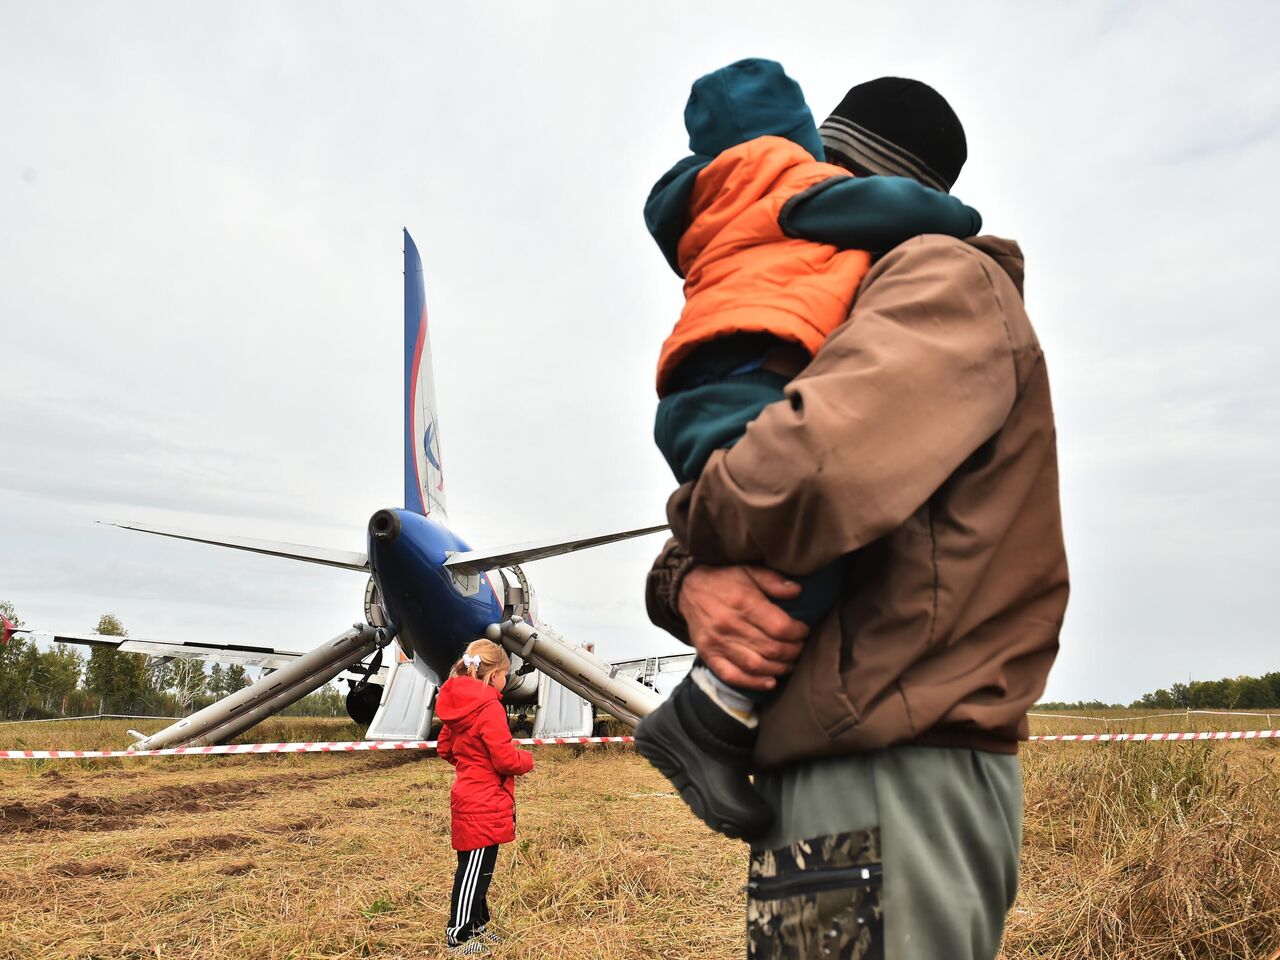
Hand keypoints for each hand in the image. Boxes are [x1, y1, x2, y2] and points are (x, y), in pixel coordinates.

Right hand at [677, 565, 807, 690]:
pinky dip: (753, 683)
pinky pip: (732, 675)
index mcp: (743, 602)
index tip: (803, 631)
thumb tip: (797, 591)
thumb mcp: (749, 570)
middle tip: (800, 648)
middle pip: (771, 648)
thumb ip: (773, 580)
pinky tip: (770, 681)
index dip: (798, 633)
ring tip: (789, 663)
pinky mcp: (709, 655)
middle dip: (792, 652)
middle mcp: (730, 625)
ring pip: (756, 665)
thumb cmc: (722, 580)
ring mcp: (718, 643)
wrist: (688, 588)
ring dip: (779, 668)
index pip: (780, 627)